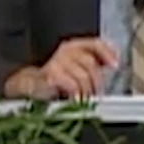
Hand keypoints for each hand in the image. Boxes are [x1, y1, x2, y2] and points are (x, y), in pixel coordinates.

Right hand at [4, 37, 118, 99]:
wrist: (28, 87)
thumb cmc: (54, 80)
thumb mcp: (73, 68)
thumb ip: (90, 64)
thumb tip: (110, 66)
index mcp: (72, 46)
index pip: (94, 43)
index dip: (107, 53)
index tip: (114, 65)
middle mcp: (65, 51)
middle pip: (91, 64)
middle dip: (96, 82)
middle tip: (96, 94)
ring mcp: (58, 61)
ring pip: (84, 77)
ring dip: (87, 91)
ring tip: (85, 100)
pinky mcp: (52, 74)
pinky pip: (73, 85)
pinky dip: (77, 95)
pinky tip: (75, 99)